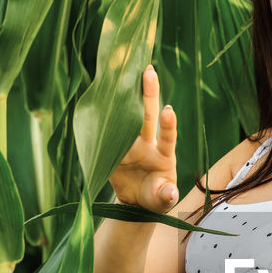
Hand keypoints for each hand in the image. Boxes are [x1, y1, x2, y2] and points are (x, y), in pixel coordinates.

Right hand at [109, 66, 178, 211]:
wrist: (137, 202)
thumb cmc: (156, 198)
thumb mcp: (162, 200)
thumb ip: (166, 195)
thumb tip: (169, 192)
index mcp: (164, 155)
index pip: (167, 137)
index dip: (169, 125)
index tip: (169, 110)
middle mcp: (148, 144)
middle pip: (148, 116)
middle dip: (149, 93)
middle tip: (149, 70)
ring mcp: (131, 144)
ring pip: (128, 117)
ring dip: (126, 97)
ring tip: (125, 73)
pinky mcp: (114, 148)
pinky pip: (108, 131)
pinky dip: (104, 115)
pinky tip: (102, 93)